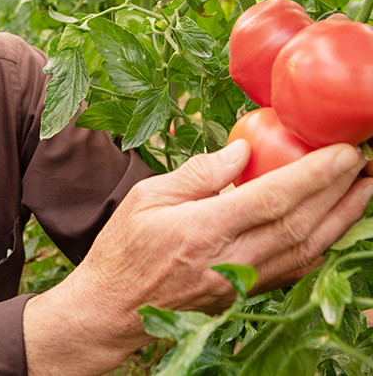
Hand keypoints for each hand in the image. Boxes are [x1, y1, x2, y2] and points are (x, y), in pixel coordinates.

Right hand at [24, 141, 372, 375]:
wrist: (112, 308)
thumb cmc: (123, 248)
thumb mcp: (148, 197)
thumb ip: (199, 174)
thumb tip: (242, 151)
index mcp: (205, 229)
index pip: (274, 197)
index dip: (315, 174)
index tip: (344, 152)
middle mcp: (232, 259)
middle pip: (301, 224)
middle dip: (340, 192)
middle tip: (365, 163)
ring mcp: (241, 282)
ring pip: (306, 250)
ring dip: (341, 220)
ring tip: (363, 192)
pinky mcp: (242, 294)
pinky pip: (292, 271)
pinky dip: (320, 248)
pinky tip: (333, 231)